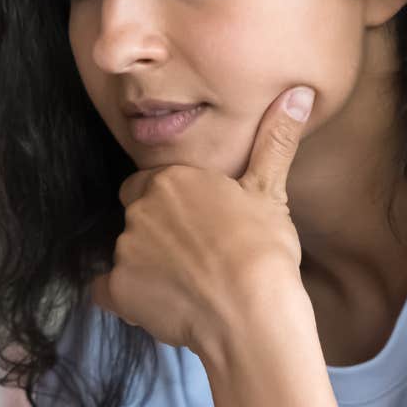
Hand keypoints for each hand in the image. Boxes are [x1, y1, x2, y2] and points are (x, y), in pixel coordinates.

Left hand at [90, 86, 314, 360]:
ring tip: (187, 286)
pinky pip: (108, 291)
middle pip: (137, 216)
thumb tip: (298, 94)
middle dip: (156, 232)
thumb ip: (275, 141)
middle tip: (194, 255)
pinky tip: (157, 306)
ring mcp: (125, 250)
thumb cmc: (264, 250)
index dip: (171, 204)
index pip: (150, 184)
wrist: (252, 312)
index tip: (196, 224)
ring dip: (146, 266)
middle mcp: (141, 209)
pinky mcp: (119, 290)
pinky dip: (125, 298)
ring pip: (126, 253)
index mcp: (172, 180)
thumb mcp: (271, 190)